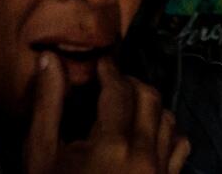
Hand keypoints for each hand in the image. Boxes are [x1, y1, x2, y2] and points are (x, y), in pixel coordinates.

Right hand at [26, 53, 191, 173]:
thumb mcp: (41, 155)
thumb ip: (47, 105)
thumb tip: (50, 59)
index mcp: (112, 144)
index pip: (119, 89)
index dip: (110, 70)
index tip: (101, 65)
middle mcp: (144, 155)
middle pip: (148, 97)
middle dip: (130, 84)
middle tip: (111, 84)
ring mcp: (160, 172)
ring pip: (168, 118)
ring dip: (150, 106)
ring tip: (128, 107)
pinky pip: (180, 147)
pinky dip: (168, 132)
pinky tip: (148, 133)